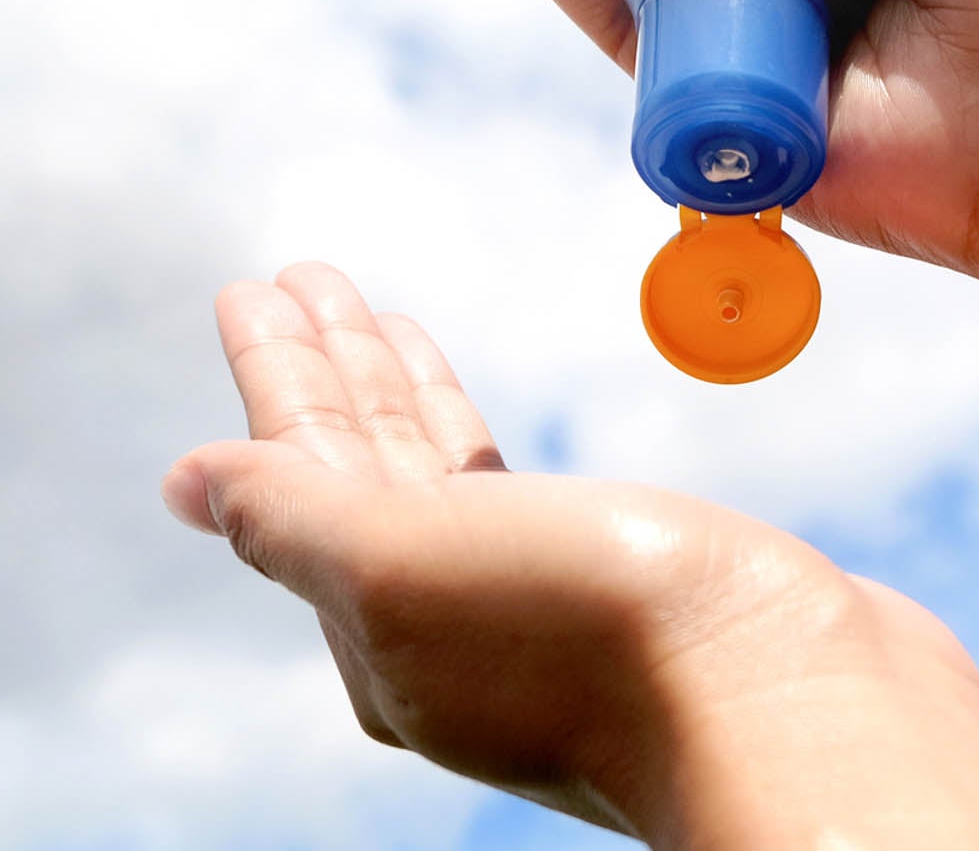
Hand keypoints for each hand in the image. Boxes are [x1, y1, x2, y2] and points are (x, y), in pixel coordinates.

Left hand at [162, 262, 978, 846]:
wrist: (796, 701)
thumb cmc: (601, 633)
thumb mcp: (403, 564)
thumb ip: (288, 515)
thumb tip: (182, 483)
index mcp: (378, 629)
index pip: (297, 471)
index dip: (274, 372)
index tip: (252, 288)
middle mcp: (444, 625)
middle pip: (358, 467)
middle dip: (327, 367)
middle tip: (300, 277)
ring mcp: (530, 605)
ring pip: (431, 472)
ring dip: (391, 385)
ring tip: (368, 309)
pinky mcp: (618, 586)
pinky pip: (506, 488)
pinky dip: (466, 426)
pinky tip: (455, 406)